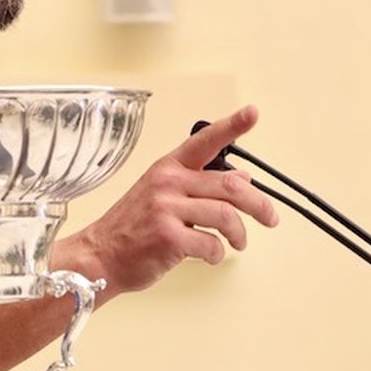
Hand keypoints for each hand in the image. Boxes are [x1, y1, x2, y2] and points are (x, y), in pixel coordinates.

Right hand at [59, 106, 278, 296]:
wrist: (100, 257)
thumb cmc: (133, 229)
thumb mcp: (163, 197)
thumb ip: (199, 186)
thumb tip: (241, 179)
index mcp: (168, 168)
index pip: (204, 140)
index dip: (232, 126)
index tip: (252, 113)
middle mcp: (168, 182)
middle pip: (230, 184)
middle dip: (259, 204)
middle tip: (270, 218)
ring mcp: (166, 208)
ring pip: (226, 215)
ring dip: (239, 234)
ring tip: (238, 242)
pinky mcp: (168, 236)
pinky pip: (211, 244)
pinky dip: (217, 254)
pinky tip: (210, 255)